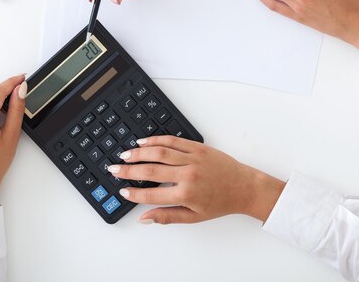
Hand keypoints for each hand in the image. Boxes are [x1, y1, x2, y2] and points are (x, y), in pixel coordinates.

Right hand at [108, 136, 284, 224]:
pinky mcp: (198, 147)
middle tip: (114, 168)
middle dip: (128, 170)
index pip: (151, 195)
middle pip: (150, 171)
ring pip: (159, 152)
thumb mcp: (193, 217)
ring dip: (139, 153)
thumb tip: (144, 218)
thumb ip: (166, 216)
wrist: (244, 187)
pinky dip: (156, 140)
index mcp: (186, 195)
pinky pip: (173, 141)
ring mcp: (193, 159)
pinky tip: (144, 142)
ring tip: (125, 155)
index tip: (122, 191)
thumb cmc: (220, 203)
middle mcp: (188, 175)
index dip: (133, 194)